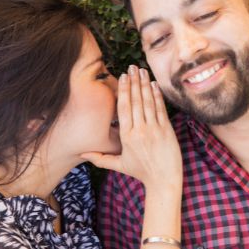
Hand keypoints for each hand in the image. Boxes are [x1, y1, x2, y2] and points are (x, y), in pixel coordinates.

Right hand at [82, 65, 181, 190]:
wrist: (163, 181)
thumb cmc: (141, 173)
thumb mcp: (118, 165)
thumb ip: (99, 158)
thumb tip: (81, 154)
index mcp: (126, 137)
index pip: (123, 108)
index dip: (123, 90)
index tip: (122, 77)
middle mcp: (140, 131)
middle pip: (135, 101)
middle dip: (133, 82)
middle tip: (132, 67)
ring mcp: (154, 130)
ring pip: (148, 102)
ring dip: (145, 85)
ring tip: (142, 71)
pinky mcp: (166, 131)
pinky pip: (161, 109)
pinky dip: (158, 96)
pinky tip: (154, 84)